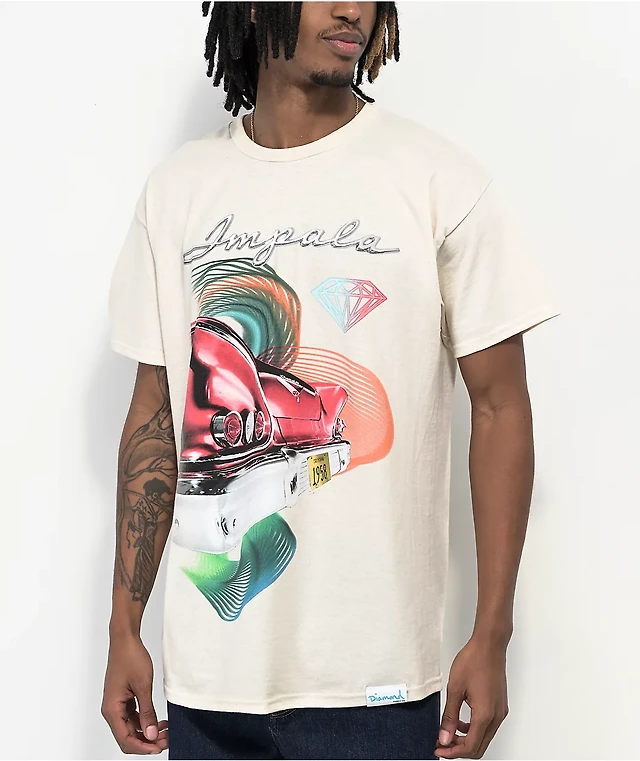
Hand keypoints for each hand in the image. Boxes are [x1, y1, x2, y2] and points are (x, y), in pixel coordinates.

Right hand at [101, 634, 167, 754]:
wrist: (125, 639)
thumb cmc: (130, 657)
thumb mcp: (143, 686)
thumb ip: (147, 712)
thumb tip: (152, 734)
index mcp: (112, 709)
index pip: (125, 740)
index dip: (143, 747)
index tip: (159, 747)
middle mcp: (111, 710)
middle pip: (128, 737)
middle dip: (147, 741)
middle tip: (166, 739)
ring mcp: (117, 705)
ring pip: (131, 728)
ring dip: (148, 732)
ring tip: (166, 730)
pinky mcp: (123, 699)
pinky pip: (133, 718)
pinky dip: (145, 721)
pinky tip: (159, 721)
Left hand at [435, 636, 508, 758]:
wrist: (489, 645)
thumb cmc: (474, 660)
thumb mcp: (455, 689)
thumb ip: (450, 716)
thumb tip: (444, 737)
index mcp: (485, 714)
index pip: (470, 747)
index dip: (453, 752)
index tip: (439, 749)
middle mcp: (496, 716)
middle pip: (479, 746)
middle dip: (459, 749)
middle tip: (442, 744)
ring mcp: (500, 711)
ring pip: (484, 737)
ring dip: (467, 739)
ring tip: (449, 733)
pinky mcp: (500, 705)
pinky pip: (488, 726)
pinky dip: (474, 729)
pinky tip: (461, 721)